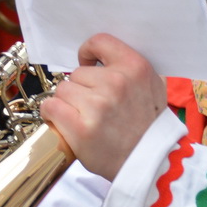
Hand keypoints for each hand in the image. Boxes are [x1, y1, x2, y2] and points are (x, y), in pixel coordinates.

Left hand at [41, 34, 166, 179]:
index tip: (87, 65)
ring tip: (83, 118)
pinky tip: (64, 122)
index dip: (87, 53)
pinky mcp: (80, 127)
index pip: (99, 41)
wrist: (148, 164)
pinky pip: (51, 106)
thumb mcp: (155, 88)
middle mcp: (116, 82)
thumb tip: (105, 56)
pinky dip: (52, 114)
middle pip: (77, 73)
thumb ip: (133, 68)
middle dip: (81, 89)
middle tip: (94, 107)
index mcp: (136, 68)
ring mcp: (97, 105)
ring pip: (63, 90)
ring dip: (67, 103)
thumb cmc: (148, 128)